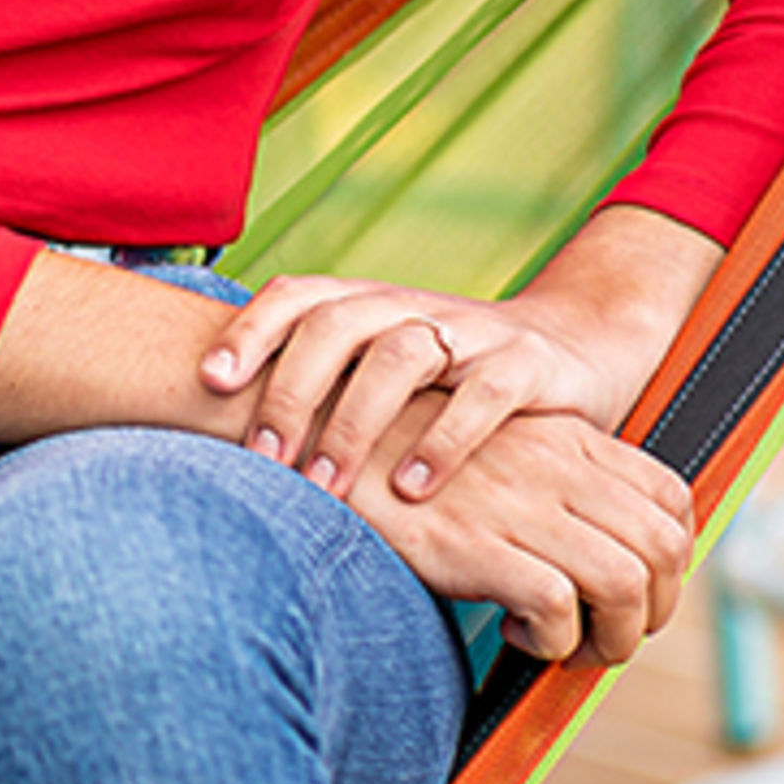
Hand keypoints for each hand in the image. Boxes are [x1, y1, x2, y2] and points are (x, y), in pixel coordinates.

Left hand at [204, 273, 646, 505]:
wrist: (574, 349)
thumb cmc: (450, 377)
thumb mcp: (381, 370)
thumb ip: (319, 385)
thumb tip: (214, 423)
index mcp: (367, 302)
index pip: (296, 295)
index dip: (250, 329)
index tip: (208, 381)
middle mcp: (410, 306)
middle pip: (336, 325)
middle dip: (291, 391)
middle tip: (262, 459)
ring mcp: (471, 331)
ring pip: (399, 356)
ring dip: (354, 423)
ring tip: (324, 486)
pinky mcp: (527, 365)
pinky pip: (484, 396)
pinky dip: (444, 441)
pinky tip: (413, 489)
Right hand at [345, 399, 689, 664]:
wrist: (312, 436)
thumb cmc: (390, 452)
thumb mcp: (484, 446)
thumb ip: (541, 477)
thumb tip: (582, 539)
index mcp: (562, 436)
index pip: (670, 496)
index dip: (670, 557)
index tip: (635, 590)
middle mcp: (553, 465)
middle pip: (664, 545)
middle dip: (655, 609)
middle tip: (607, 632)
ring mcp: (516, 503)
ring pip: (625, 582)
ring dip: (611, 635)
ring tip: (565, 645)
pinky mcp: (474, 544)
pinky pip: (557, 606)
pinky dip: (550, 638)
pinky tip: (510, 629)